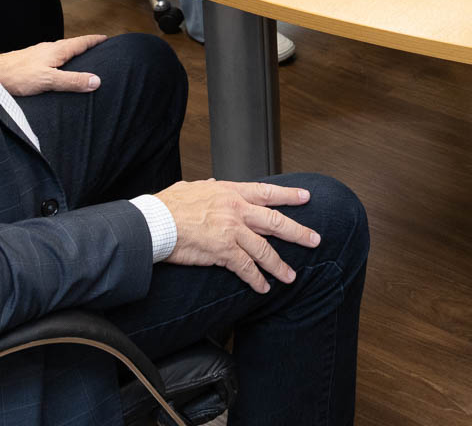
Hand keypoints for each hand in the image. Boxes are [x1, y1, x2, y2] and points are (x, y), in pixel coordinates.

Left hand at [0, 34, 108, 95]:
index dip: (95, 40)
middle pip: (73, 45)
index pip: (82, 42)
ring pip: (62, 52)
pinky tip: (58, 70)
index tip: (107, 39)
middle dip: (87, 47)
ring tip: (82, 61)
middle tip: (99, 49)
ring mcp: (39, 54)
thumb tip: (96, 81)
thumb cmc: (18, 75)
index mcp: (57, 50)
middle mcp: (49, 49)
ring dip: (74, 54)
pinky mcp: (31, 62)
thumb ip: (72, 81)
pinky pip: (52, 59)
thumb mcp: (49, 80)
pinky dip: (62, 62)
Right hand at [157, 180, 318, 292]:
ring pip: (264, 249)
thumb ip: (208, 188)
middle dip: (298, 232)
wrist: (156, 222)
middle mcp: (236, 210)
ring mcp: (231, 231)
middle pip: (274, 222)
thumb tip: (214, 184)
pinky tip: (263, 287)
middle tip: (315, 239)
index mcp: (231, 192)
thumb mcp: (193, 188)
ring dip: (279, 265)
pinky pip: (245, 267)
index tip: (306, 197)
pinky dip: (256, 279)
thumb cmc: (169, 206)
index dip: (288, 195)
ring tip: (290, 276)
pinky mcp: (223, 251)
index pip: (267, 192)